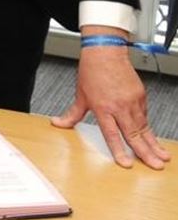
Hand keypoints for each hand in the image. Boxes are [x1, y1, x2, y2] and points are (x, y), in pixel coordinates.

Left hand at [51, 37, 169, 169]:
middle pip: (134, 134)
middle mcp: (119, 106)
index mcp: (103, 108)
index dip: (118, 150)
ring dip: (153, 143)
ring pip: (144, 127)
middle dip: (146, 153)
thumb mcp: (80, 95)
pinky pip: (145, 116)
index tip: (126, 163)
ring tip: (161, 157)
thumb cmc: (92, 72)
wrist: (106, 52)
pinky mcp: (141, 96)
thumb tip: (58, 123)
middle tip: (155, 166)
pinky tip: (152, 137)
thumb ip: (72, 114)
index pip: (111, 134)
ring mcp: (132, 102)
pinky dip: (148, 128)